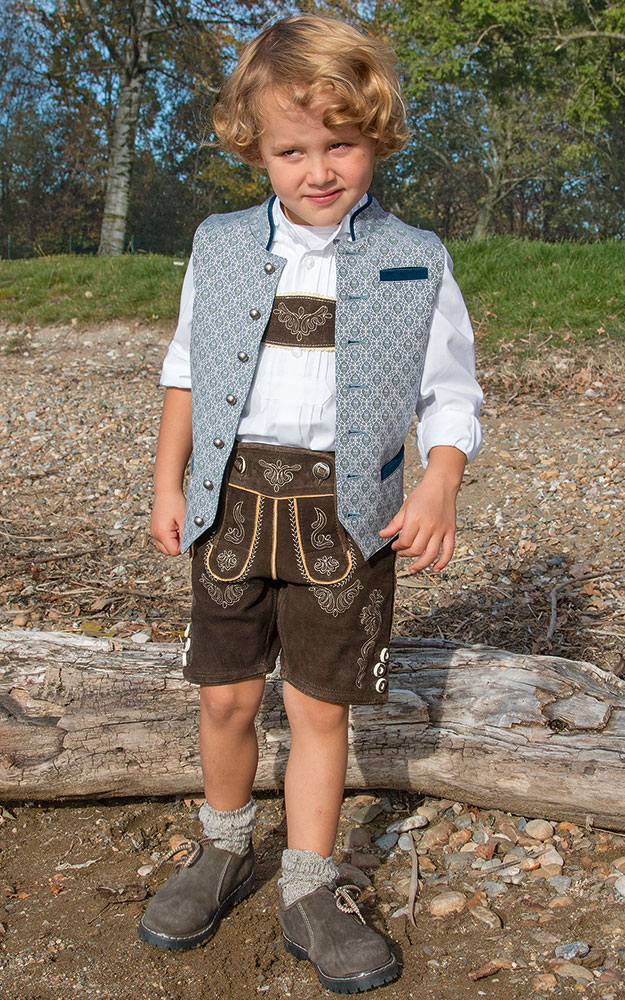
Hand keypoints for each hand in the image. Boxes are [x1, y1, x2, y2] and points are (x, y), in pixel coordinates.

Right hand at [151, 490, 186, 555]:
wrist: (166, 491)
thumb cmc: (175, 502)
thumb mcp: (185, 521)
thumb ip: (187, 536)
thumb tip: (189, 548)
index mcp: (162, 533)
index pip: (174, 551)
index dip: (184, 547)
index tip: (190, 539)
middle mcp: (155, 534)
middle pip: (168, 552)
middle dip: (178, 546)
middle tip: (185, 534)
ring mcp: (153, 532)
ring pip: (164, 547)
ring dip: (173, 543)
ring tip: (179, 530)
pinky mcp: (154, 529)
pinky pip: (162, 540)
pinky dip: (169, 538)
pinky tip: (175, 529)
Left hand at [379, 445, 465, 573]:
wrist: (441, 486)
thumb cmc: (422, 495)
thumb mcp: (405, 507)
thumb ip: (394, 523)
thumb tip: (382, 535)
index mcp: (416, 519)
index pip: (405, 541)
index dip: (397, 547)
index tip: (395, 546)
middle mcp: (429, 526)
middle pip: (416, 549)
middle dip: (406, 554)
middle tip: (402, 553)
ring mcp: (441, 530)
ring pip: (431, 554)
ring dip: (421, 565)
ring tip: (413, 568)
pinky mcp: (450, 532)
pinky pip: (448, 551)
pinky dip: (443, 562)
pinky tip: (435, 568)